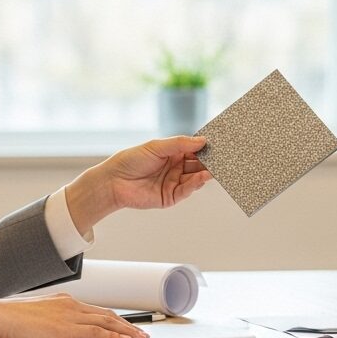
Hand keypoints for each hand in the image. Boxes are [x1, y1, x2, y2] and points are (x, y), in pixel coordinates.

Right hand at [0, 293, 149, 337]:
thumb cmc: (10, 318)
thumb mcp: (35, 316)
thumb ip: (49, 320)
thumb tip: (53, 328)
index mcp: (64, 301)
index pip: (96, 310)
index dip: (113, 319)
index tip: (125, 326)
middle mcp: (71, 304)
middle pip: (107, 314)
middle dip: (127, 324)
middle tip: (141, 333)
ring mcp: (70, 314)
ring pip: (107, 322)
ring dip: (126, 331)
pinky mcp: (67, 327)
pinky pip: (97, 331)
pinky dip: (113, 336)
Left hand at [98, 136, 212, 210]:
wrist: (113, 181)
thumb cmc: (131, 160)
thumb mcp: (156, 146)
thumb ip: (180, 143)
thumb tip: (202, 140)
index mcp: (173, 153)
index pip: (194, 150)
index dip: (205, 148)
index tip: (218, 144)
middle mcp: (176, 168)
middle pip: (198, 165)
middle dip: (209, 162)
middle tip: (223, 157)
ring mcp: (174, 183)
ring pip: (195, 178)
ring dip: (206, 173)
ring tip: (215, 168)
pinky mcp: (170, 197)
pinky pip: (187, 190)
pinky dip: (196, 184)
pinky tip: (202, 177)